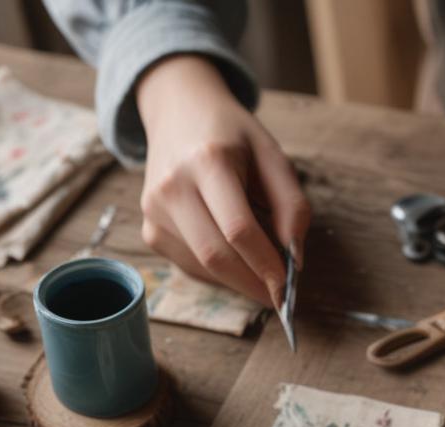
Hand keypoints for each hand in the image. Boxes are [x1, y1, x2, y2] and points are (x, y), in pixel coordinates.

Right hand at [136, 55, 310, 306]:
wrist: (178, 111)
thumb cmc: (232, 136)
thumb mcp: (273, 156)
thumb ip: (292, 206)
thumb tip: (295, 259)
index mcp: (208, 161)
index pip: (238, 229)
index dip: (266, 264)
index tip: (288, 286)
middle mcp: (172, 187)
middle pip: (215, 255)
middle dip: (252, 283)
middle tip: (279, 296)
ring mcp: (154, 210)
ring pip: (202, 266)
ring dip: (238, 279)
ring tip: (261, 269)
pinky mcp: (149, 229)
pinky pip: (190, 265)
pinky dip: (219, 273)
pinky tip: (235, 258)